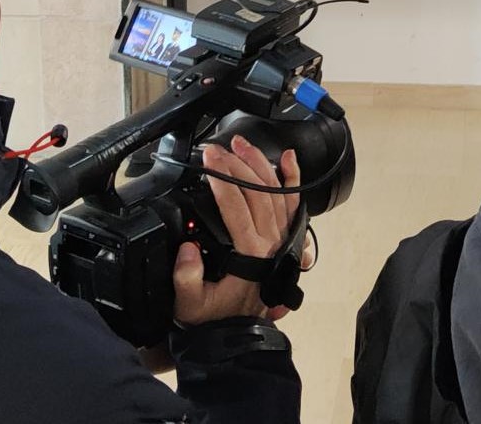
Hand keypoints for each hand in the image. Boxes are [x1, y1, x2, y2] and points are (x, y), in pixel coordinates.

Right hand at [173, 136, 301, 326]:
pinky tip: (287, 158)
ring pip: (277, 192)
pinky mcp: (286, 239)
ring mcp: (283, 239)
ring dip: (259, 164)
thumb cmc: (214, 319)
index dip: (223, 180)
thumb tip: (186, 250)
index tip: (208, 161)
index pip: (238, 206)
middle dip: (236, 165)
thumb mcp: (190, 305)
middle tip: (217, 149)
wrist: (238, 336)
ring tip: (241, 143)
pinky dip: (293, 179)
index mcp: (251, 254)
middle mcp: (272, 243)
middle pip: (258, 192)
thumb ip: (186, 279)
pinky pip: (293, 204)